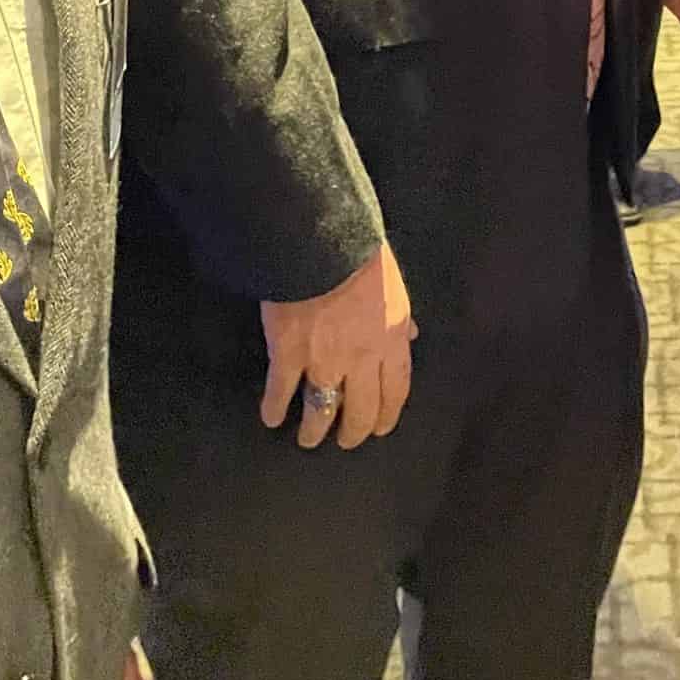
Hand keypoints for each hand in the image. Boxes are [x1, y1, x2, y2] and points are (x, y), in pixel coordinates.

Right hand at [259, 241, 416, 449]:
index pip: (395, 391)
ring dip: (315, 430)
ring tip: (309, 438)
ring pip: (322, 412)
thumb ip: (399, 317)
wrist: (320, 239)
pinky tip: (271, 418)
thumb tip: (409, 335)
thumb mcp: (393, 286)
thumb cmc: (359, 254)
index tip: (379, 428)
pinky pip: (281, 392)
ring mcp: (323, 359)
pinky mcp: (288, 353)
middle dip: (353, 432)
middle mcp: (361, 358)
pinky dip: (274, 409)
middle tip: (345, 440)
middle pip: (361, 412)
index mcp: (390, 338)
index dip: (387, 416)